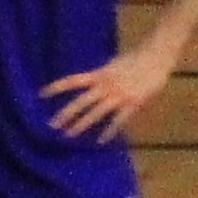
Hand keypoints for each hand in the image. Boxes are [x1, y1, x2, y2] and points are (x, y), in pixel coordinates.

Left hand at [44, 48, 173, 140]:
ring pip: (96, 113)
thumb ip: (103, 76)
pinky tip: (101, 141)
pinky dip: (109, 131)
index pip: (73, 81)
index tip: (41, 94)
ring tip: (69, 135)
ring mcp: (119, 95)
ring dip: (81, 124)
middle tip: (51, 125)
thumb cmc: (137, 58)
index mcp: (100, 74)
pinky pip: (118, 120)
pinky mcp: (132, 103)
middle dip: (65, 114)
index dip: (57, 87)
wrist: (156, 56)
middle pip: (81, 101)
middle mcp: (106, 85)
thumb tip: (93, 83)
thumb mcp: (114, 64)